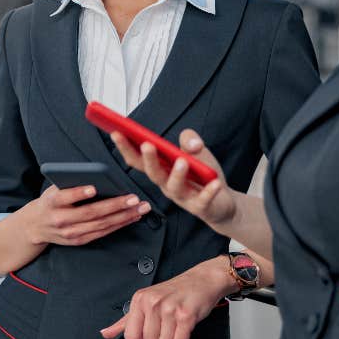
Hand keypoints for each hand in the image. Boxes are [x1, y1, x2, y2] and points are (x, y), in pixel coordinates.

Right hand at [23, 184, 149, 246]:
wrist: (35, 227)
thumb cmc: (50, 202)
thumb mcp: (53, 189)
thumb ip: (70, 184)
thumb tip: (98, 176)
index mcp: (52, 202)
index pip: (64, 197)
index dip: (78, 193)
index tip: (93, 187)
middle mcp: (61, 219)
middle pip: (90, 213)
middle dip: (115, 205)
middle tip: (134, 198)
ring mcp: (71, 233)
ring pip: (101, 224)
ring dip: (123, 217)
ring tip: (140, 208)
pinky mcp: (79, 241)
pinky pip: (103, 232)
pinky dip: (119, 224)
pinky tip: (133, 217)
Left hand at [100, 257, 232, 338]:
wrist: (202, 280)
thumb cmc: (175, 291)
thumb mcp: (146, 301)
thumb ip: (125, 320)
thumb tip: (105, 333)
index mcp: (140, 299)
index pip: (130, 336)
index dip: (142, 338)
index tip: (151, 329)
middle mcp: (152, 302)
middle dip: (160, 337)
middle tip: (168, 323)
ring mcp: (169, 308)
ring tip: (177, 324)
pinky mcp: (186, 315)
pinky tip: (185, 329)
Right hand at [111, 129, 236, 230]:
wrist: (222, 204)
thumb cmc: (203, 177)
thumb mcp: (197, 152)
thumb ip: (190, 140)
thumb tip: (189, 141)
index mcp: (162, 170)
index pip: (139, 159)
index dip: (126, 147)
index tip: (116, 132)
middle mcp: (167, 185)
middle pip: (153, 173)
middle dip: (148, 159)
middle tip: (146, 144)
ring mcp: (182, 197)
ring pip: (174, 187)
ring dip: (177, 174)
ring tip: (182, 161)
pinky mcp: (200, 207)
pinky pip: (202, 200)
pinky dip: (208, 191)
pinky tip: (214, 183)